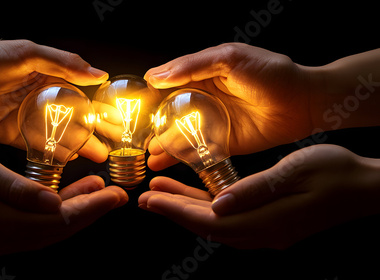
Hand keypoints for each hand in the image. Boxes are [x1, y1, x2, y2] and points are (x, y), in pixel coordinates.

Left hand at [0, 40, 108, 161]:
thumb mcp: (27, 54)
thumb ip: (63, 63)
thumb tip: (99, 74)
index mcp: (50, 79)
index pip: (84, 95)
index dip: (102, 107)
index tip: (120, 119)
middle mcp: (44, 101)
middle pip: (77, 118)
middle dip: (98, 130)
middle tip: (116, 143)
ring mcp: (31, 120)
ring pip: (62, 135)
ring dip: (82, 145)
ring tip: (101, 155)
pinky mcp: (15, 136)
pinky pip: (40, 147)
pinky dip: (56, 154)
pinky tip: (72, 158)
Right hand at [0, 142, 127, 254]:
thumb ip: (16, 187)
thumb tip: (54, 203)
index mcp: (0, 222)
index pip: (58, 220)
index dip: (90, 208)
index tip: (115, 195)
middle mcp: (5, 237)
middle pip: (60, 229)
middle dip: (92, 211)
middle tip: (118, 195)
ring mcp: (4, 237)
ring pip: (53, 228)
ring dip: (79, 210)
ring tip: (101, 190)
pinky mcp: (4, 229)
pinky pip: (41, 224)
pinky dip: (61, 210)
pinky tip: (75, 193)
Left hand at [138, 144, 379, 248]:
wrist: (364, 186)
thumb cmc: (334, 173)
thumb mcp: (294, 173)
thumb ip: (255, 190)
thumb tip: (217, 206)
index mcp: (268, 222)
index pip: (210, 222)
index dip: (177, 211)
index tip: (151, 200)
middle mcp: (263, 234)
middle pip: (208, 226)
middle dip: (174, 211)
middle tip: (146, 197)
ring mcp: (267, 231)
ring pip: (216, 224)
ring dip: (187, 209)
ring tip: (160, 193)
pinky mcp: (269, 223)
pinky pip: (229, 219)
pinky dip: (207, 207)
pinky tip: (193, 194)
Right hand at [144, 43, 320, 169]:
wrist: (304, 102)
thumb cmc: (271, 73)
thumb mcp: (229, 58)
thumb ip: (193, 65)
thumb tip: (155, 76)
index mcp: (201, 75)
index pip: (166, 86)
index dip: (148, 98)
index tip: (131, 111)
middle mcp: (202, 100)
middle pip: (168, 114)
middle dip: (151, 127)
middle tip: (134, 140)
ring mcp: (212, 123)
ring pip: (179, 135)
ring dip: (162, 145)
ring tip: (146, 157)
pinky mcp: (223, 143)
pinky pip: (197, 151)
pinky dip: (181, 158)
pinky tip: (165, 164)